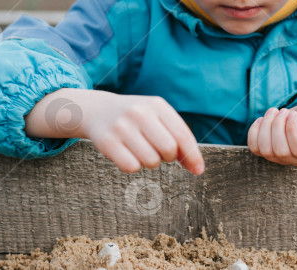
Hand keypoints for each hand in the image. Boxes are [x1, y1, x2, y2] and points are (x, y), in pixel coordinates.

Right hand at [25, 89, 204, 174]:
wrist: (98, 110)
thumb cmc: (138, 119)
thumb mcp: (158, 119)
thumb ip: (179, 139)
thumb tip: (198, 168)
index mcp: (157, 105)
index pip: (182, 135)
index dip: (193, 155)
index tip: (198, 170)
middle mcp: (139, 112)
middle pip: (168, 150)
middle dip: (168, 158)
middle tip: (159, 153)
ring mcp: (121, 126)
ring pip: (151, 161)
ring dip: (150, 162)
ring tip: (141, 150)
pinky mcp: (107, 141)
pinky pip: (131, 167)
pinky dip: (133, 166)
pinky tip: (127, 154)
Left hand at [247, 97, 296, 167]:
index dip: (292, 130)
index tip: (293, 114)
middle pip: (281, 151)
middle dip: (278, 126)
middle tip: (284, 111)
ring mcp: (282, 159)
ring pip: (266, 150)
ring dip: (266, 127)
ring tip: (274, 111)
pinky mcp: (268, 153)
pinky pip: (255, 148)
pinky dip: (254, 132)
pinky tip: (262, 119)